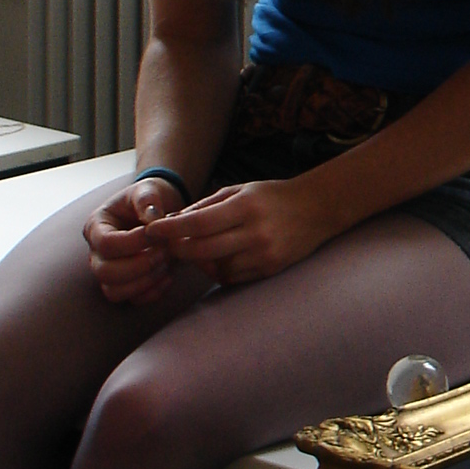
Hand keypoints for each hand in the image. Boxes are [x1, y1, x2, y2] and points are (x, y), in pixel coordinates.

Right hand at [83, 175, 187, 304]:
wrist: (160, 212)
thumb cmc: (149, 200)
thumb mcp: (148, 190)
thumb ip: (147, 199)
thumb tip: (152, 219)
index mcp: (97, 226)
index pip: (106, 243)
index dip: (133, 242)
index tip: (157, 233)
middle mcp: (97, 253)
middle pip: (104, 272)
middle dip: (140, 265)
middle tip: (164, 251)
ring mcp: (109, 272)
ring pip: (114, 291)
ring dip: (145, 281)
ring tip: (166, 262)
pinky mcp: (125, 285)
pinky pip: (133, 300)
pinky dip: (152, 292)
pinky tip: (169, 275)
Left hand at [141, 176, 326, 287]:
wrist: (317, 209)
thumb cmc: (272, 196)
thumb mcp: (239, 190)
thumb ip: (206, 205)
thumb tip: (172, 221)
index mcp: (245, 207)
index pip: (198, 223)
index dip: (171, 229)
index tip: (152, 230)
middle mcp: (255, 232)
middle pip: (202, 250)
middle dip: (179, 249)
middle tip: (168, 245)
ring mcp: (264, 254)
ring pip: (215, 268)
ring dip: (201, 261)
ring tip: (199, 249)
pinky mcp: (270, 270)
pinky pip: (233, 277)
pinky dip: (220, 270)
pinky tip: (220, 258)